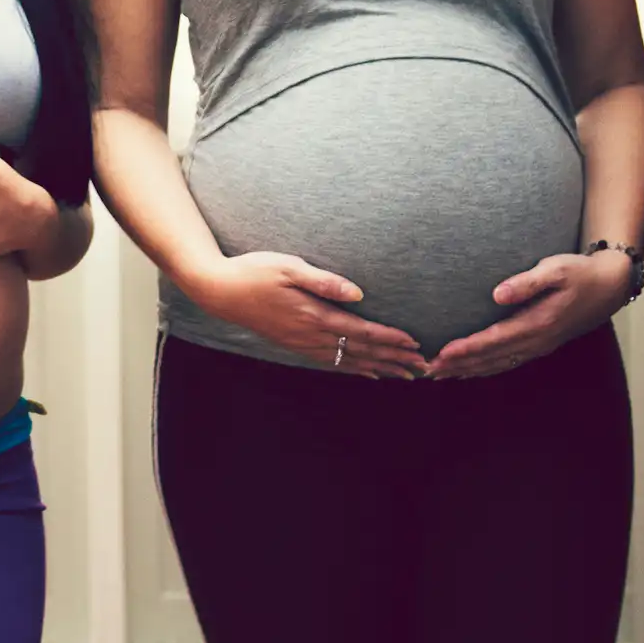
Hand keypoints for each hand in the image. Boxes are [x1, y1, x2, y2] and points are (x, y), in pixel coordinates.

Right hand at [182, 251, 427, 378]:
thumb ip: (324, 281)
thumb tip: (359, 294)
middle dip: (394, 359)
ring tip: (404, 375)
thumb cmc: (254, 271)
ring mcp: (301, 343)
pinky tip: (367, 372)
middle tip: (423, 367)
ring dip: (379, 367)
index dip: (390, 338)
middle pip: (360, 351)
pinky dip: (353, 368)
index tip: (415, 343)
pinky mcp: (294, 344)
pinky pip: (330, 362)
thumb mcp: (289, 267)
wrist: (219, 290)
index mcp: (314, 315)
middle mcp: (310, 335)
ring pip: (348, 360)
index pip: (361, 331)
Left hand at [427, 251, 631, 380]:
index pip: (493, 340)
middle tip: (427, 371)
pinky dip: (485, 369)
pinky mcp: (540, 345)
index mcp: (538, 323)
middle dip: (458, 365)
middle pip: (491, 358)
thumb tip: (497, 294)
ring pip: (498, 365)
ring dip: (468, 371)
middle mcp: (537, 341)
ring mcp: (539, 346)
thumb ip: (527, 282)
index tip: (441, 353)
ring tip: (440, 375)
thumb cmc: (579, 272)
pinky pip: (507, 363)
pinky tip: (469, 371)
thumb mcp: (556, 269)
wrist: (610, 286)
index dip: (466, 349)